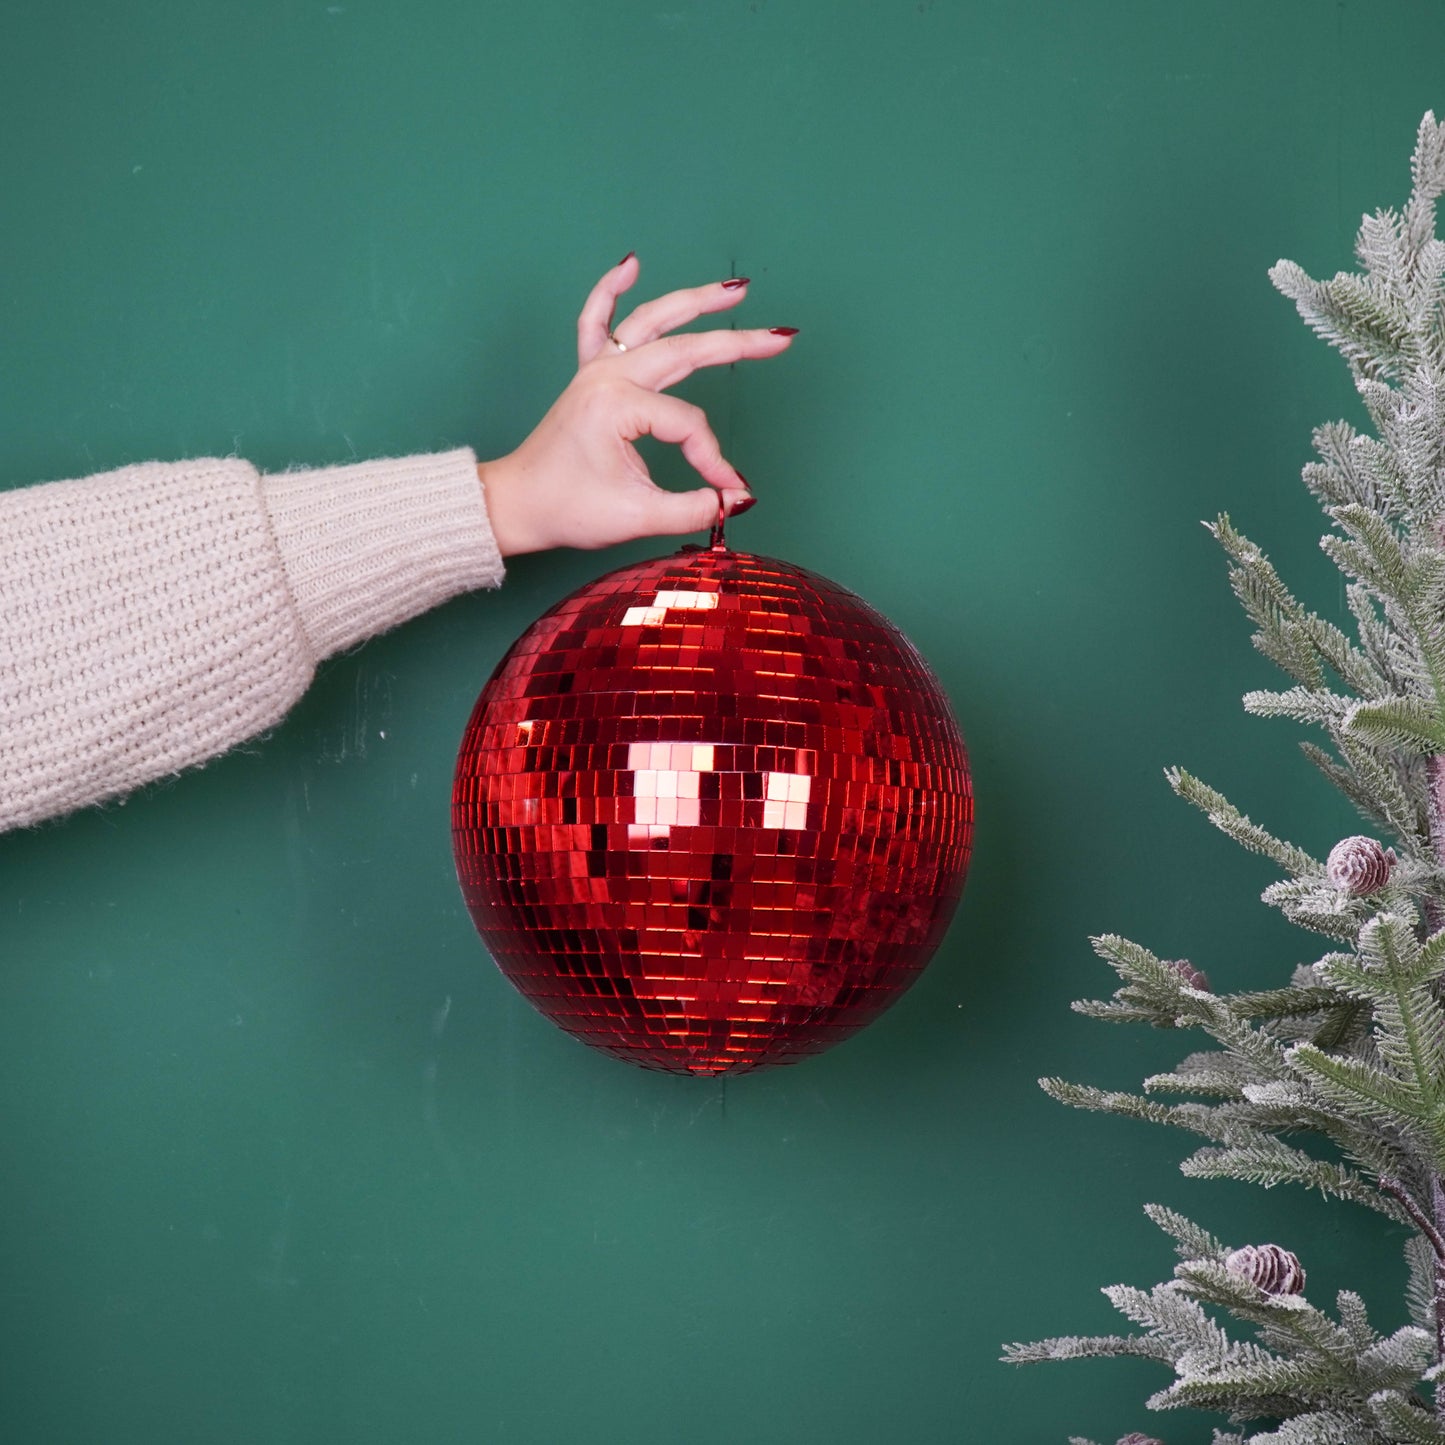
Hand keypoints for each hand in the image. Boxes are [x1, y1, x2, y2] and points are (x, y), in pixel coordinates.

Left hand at [478, 255, 795, 555]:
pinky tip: (631, 263)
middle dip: (737, 343)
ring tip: (735, 288)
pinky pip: (597, 322)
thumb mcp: (636, 515)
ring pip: (651, 322)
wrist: (516, 505)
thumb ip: (693, 507)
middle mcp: (608, 376)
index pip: (688, 422)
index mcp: (618, 405)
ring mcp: (596, 369)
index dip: (712, 459)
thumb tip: (737, 499)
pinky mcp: (587, 374)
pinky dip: (610, 290)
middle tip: (780, 339)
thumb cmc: (566, 509)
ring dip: (694, 301)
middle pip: (684, 350)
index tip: (723, 490)